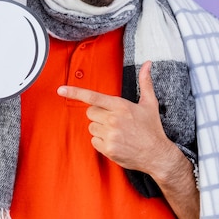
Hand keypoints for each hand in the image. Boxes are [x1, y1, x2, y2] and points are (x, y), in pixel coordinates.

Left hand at [57, 61, 175, 177]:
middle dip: (98, 115)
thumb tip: (148, 64)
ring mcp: (110, 135)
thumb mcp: (150, 103)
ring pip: (91, 127)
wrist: (157, 154)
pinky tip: (115, 142)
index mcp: (121, 106)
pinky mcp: (108, 149)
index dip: (75, 92)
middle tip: (113, 120)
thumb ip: (145, 82)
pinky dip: (101, 142)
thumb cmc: (152, 128)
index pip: (93, 97)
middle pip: (90, 112)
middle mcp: (113, 120)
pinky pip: (94, 141)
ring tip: (116, 132)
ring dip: (100, 129)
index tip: (61, 90)